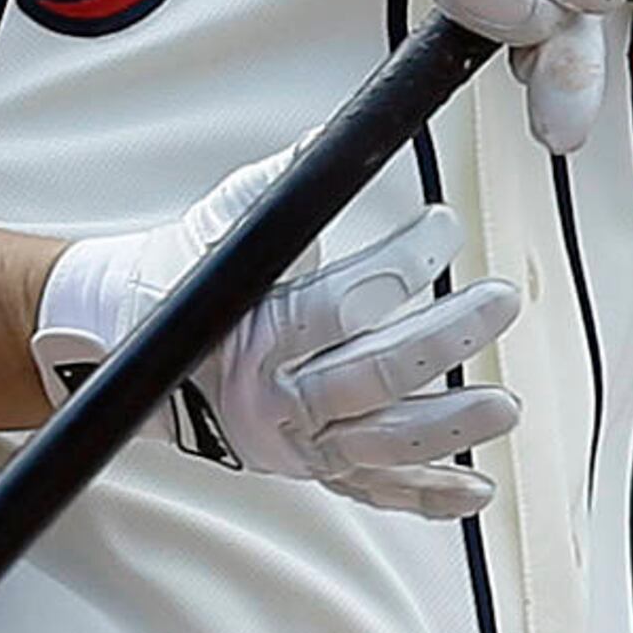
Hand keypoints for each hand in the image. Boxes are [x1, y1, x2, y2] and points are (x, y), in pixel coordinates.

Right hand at [37, 180, 518, 519]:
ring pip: (382, 443)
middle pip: (372, 376)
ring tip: (504, 404)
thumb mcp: (225, 223)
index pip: (338, 306)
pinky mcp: (309, 469)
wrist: (128, 350)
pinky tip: (476, 490)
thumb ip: (285, 185)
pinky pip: (373, 491)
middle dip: (446, 340)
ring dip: (449, 426)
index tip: (444, 228)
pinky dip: (426, 496)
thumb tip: (337, 136)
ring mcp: (293, 446)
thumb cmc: (182, 280)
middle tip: (501, 301)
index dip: (401, 266)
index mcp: (250, 337)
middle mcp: (272, 402)